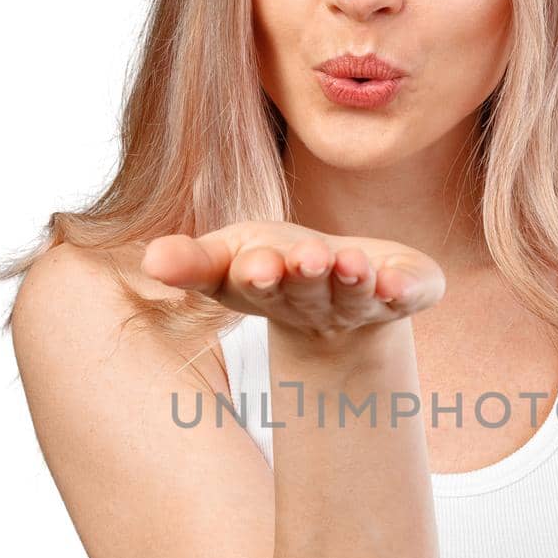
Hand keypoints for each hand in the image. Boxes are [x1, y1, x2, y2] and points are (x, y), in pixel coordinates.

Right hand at [140, 220, 445, 337]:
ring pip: (354, 293)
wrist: (339, 293)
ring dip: (352, 280)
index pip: (251, 283)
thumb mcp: (226, 256)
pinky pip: (408, 293)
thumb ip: (190, 260)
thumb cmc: (273, 263)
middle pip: (305, 289)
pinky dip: (406, 287)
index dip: (256, 275)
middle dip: (305, 275)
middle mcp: (310, 301)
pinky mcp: (403, 294)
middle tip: (306, 259)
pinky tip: (400, 279)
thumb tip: (149, 260)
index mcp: (261, 287)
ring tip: (351, 262)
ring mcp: (358, 301)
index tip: (255, 267)